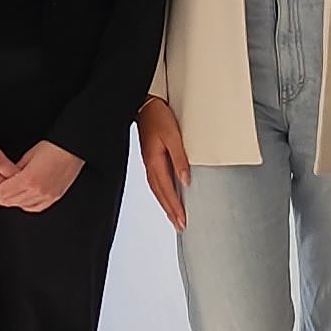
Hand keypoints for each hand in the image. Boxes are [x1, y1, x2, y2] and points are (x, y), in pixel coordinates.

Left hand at [0, 141, 82, 211]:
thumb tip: (6, 177)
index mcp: (29, 179)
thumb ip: (15, 169)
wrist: (74, 148)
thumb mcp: (29, 155)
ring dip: (9, 202)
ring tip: (1, 196)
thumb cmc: (53, 147)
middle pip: (10, 201)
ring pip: (21, 206)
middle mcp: (38, 191)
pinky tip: (19, 200)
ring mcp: (47, 196)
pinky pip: (35, 207)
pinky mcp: (55, 196)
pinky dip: (24, 205)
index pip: (2, 192)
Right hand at [137, 99, 191, 229]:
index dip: (175, 207)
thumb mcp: (173, 136)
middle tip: (180, 225)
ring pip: (158, 190)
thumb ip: (179, 159)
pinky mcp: (151, 159)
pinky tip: (167, 196)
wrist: (145, 105)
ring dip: (166, 205)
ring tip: (174, 217)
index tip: (182, 220)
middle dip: (170, 211)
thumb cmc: (158, 117)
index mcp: (155, 162)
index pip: (167, 190)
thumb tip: (185, 180)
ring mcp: (149, 163)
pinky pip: (156, 182)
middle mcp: (151, 166)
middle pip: (161, 194)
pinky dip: (162, 193)